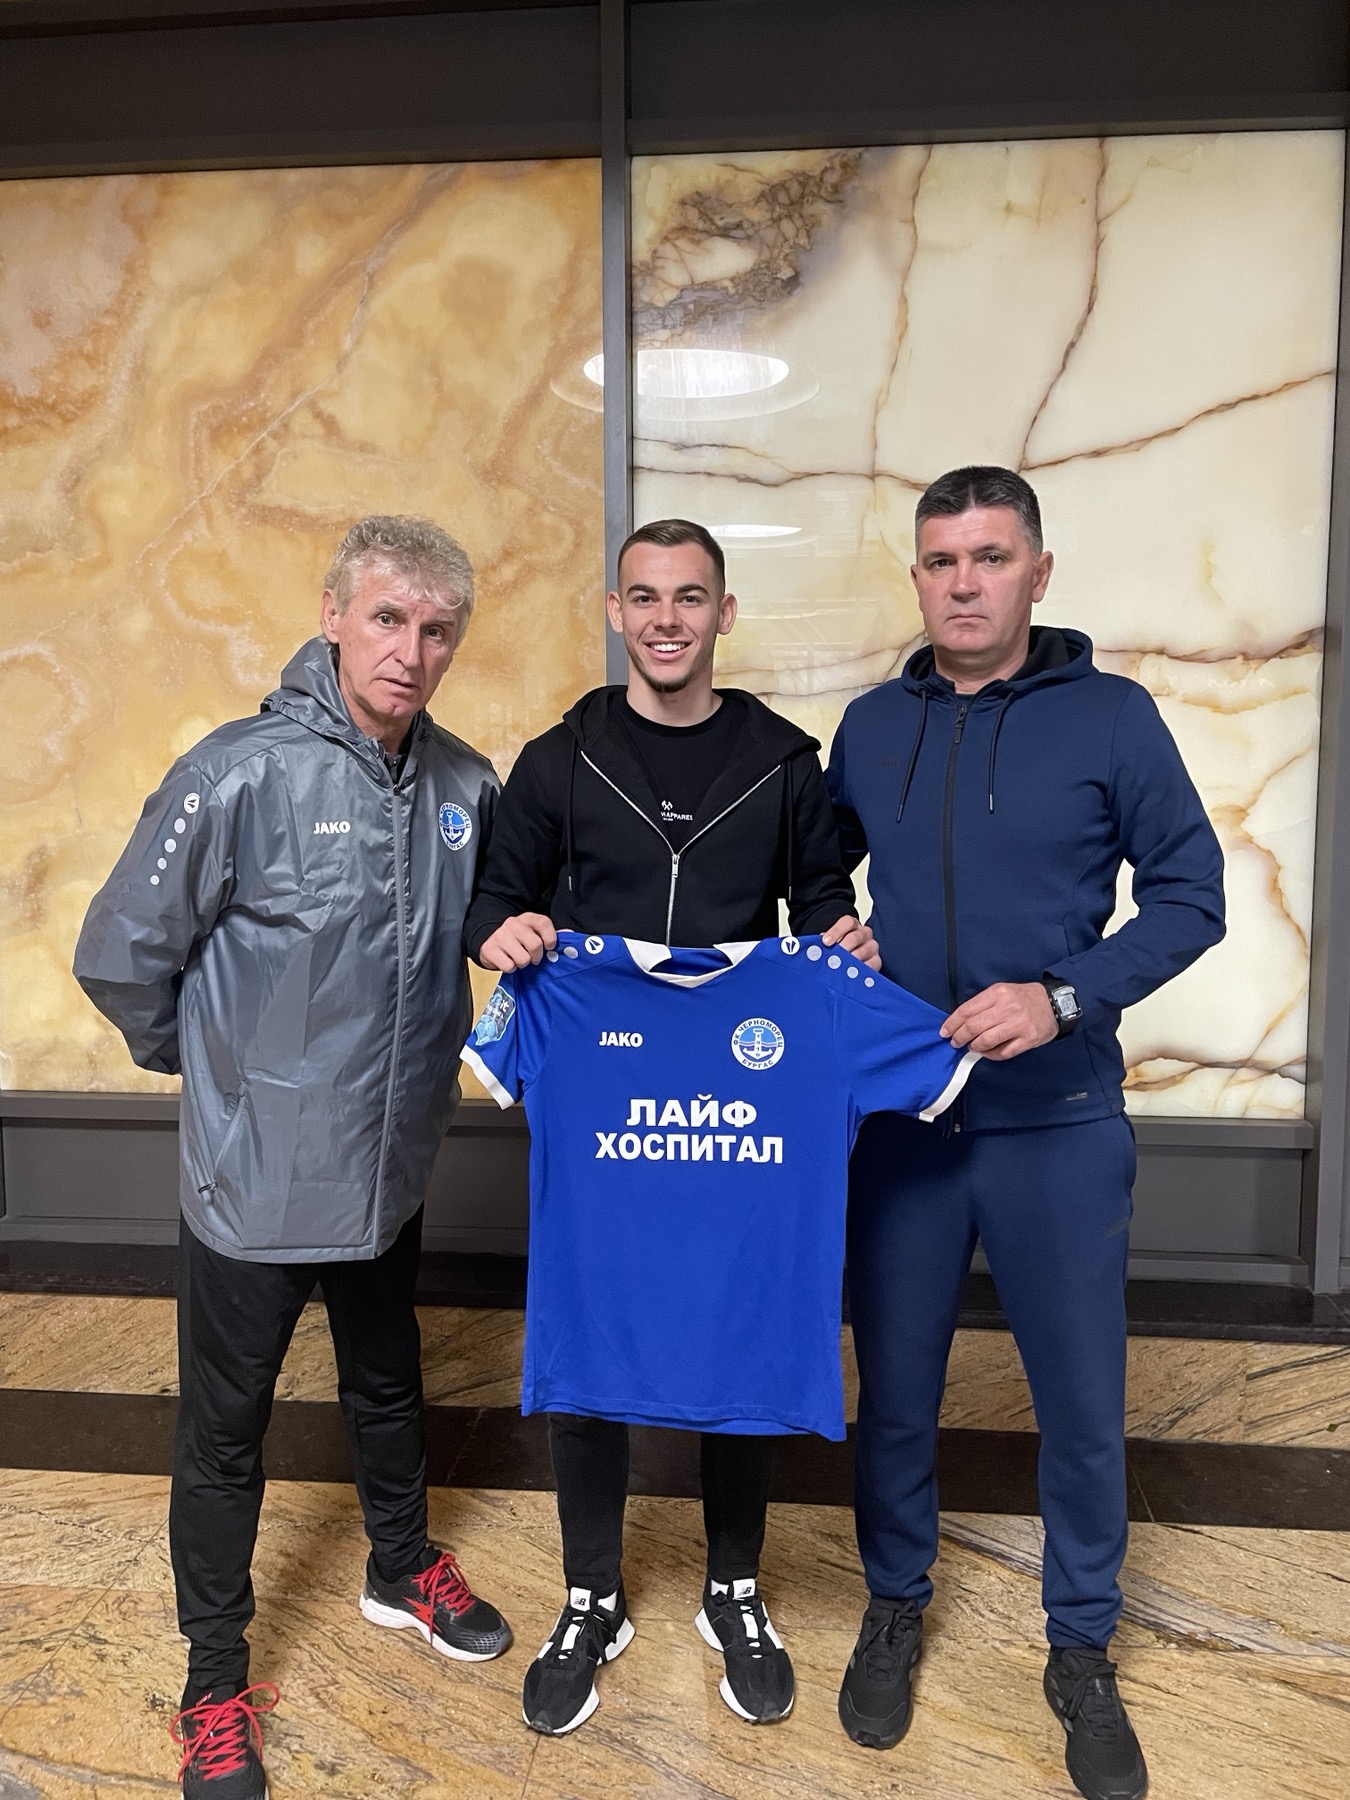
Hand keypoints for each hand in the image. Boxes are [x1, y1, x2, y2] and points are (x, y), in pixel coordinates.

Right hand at [477, 912, 557, 971]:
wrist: (489, 941)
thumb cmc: (517, 940)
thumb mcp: (533, 933)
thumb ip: (550, 935)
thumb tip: (570, 934)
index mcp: (527, 918)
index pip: (543, 923)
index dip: (550, 938)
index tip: (549, 947)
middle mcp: (513, 924)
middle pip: (535, 944)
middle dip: (537, 957)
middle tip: (533, 959)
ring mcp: (500, 936)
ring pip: (523, 958)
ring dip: (523, 964)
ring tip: (519, 960)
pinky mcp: (490, 949)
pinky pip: (509, 966)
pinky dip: (511, 969)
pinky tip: (509, 962)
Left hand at [821, 915, 882, 971]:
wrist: (850, 960)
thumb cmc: (839, 949)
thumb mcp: (831, 942)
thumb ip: (825, 942)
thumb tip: (818, 948)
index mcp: (853, 925)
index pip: (847, 922)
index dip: (836, 931)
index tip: (825, 942)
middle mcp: (865, 933)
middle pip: (855, 937)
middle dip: (842, 949)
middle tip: (832, 958)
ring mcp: (872, 947)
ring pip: (863, 951)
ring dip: (849, 960)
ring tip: (839, 968)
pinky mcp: (877, 961)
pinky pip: (870, 965)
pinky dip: (859, 970)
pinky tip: (850, 974)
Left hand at [940, 981, 1056, 1058]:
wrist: (1055, 1003)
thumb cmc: (1024, 998)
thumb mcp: (1003, 991)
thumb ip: (983, 1004)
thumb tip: (961, 1021)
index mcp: (998, 993)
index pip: (967, 1010)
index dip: (953, 1023)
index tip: (945, 1031)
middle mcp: (1007, 1008)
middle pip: (974, 1026)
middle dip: (960, 1037)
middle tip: (955, 1042)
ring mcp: (1018, 1024)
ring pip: (987, 1040)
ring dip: (975, 1046)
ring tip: (972, 1047)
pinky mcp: (1028, 1039)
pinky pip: (1004, 1052)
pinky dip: (992, 1055)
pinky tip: (988, 1052)